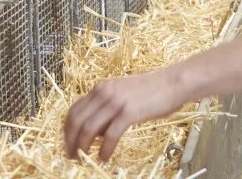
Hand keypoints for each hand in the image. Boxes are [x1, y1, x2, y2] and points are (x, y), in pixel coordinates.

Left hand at [63, 68, 186, 161]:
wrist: (174, 83)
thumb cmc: (152, 90)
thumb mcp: (123, 94)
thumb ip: (107, 107)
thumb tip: (96, 130)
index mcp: (101, 88)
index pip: (74, 109)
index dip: (67, 129)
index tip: (68, 143)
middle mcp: (104, 92)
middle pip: (76, 120)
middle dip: (70, 140)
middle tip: (71, 155)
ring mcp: (116, 102)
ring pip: (88, 128)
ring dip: (82, 147)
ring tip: (83, 159)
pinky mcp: (129, 112)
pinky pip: (110, 135)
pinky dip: (104, 149)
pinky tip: (104, 157)